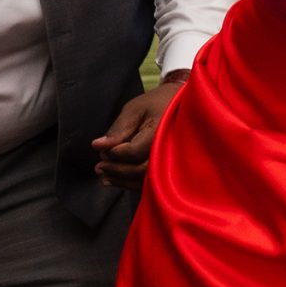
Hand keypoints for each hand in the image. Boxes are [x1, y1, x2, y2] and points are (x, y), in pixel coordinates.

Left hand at [94, 71, 184, 189]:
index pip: (133, 152)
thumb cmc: (158, 103)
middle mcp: (171, 149)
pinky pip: (155, 181)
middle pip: (141, 170)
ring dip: (124, 182)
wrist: (187, 102)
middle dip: (117, 171)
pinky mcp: (173, 165)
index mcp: (161, 131)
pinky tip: (121, 181)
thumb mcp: (135, 109)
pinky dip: (136, 184)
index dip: (114, 154)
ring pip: (148, 180)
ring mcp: (175, 159)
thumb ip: (118, 129)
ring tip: (105, 177)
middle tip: (99, 167)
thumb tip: (98, 147)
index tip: (102, 149)